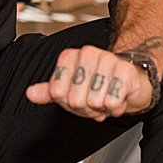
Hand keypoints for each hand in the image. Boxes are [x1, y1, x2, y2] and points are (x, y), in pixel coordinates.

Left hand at [26, 45, 153, 120]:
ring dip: (101, 108)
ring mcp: (107, 59)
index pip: (57, 92)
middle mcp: (88, 53)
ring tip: (106, 98)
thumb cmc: (100, 84)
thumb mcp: (70, 88)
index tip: (77, 97)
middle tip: (94, 101)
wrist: (131, 81)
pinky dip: (115, 107)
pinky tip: (118, 98)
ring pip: (94, 101)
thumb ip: (49, 91)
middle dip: (86, 108)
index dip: (67, 103)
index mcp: (70, 56)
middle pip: (75, 99)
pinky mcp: (125, 70)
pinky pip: (112, 102)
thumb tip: (31, 93)